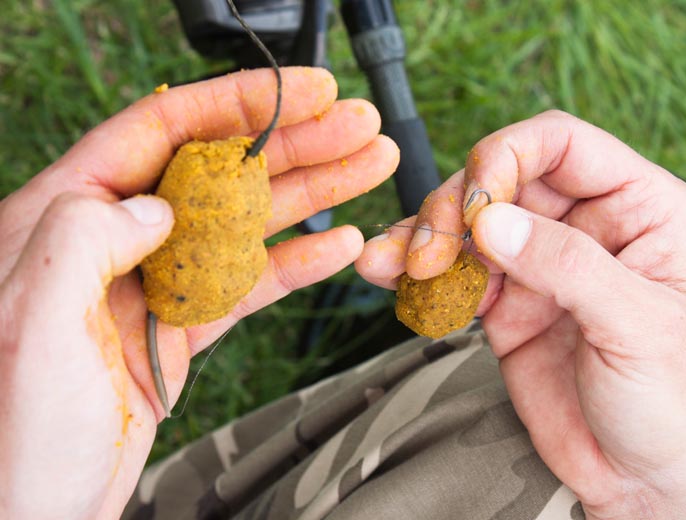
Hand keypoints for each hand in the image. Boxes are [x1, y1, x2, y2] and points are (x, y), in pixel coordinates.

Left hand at [0, 68, 398, 518]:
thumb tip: (160, 207)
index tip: (304, 92)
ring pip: (246, 223)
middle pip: (220, 170)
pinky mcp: (180, 328)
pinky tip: (339, 245)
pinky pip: (248, 283)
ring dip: (312, 196)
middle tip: (359, 128)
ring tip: (369, 168)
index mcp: (62, 217)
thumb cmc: (9, 436)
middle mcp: (112, 240)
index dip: (240, 103)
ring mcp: (152, 284)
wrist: (32, 515)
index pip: (160, 130)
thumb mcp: (30, 324)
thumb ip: (85, 240)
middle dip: (296, 144)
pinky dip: (297, 264)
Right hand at [357, 111, 685, 517]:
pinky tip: (392, 278)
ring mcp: (541, 266)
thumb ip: (567, 266)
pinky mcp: (506, 306)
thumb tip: (491, 221)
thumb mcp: (639, 326)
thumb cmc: (679, 404)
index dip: (507, 157)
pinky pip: (454, 276)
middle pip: (500, 179)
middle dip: (454, 208)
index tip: (475, 205)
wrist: (648, 482)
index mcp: (638, 208)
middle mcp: (585, 226)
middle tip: (432, 253)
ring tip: (397, 267)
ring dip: (424, 239)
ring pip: (467, 226)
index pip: (561, 144)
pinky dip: (417, 276)